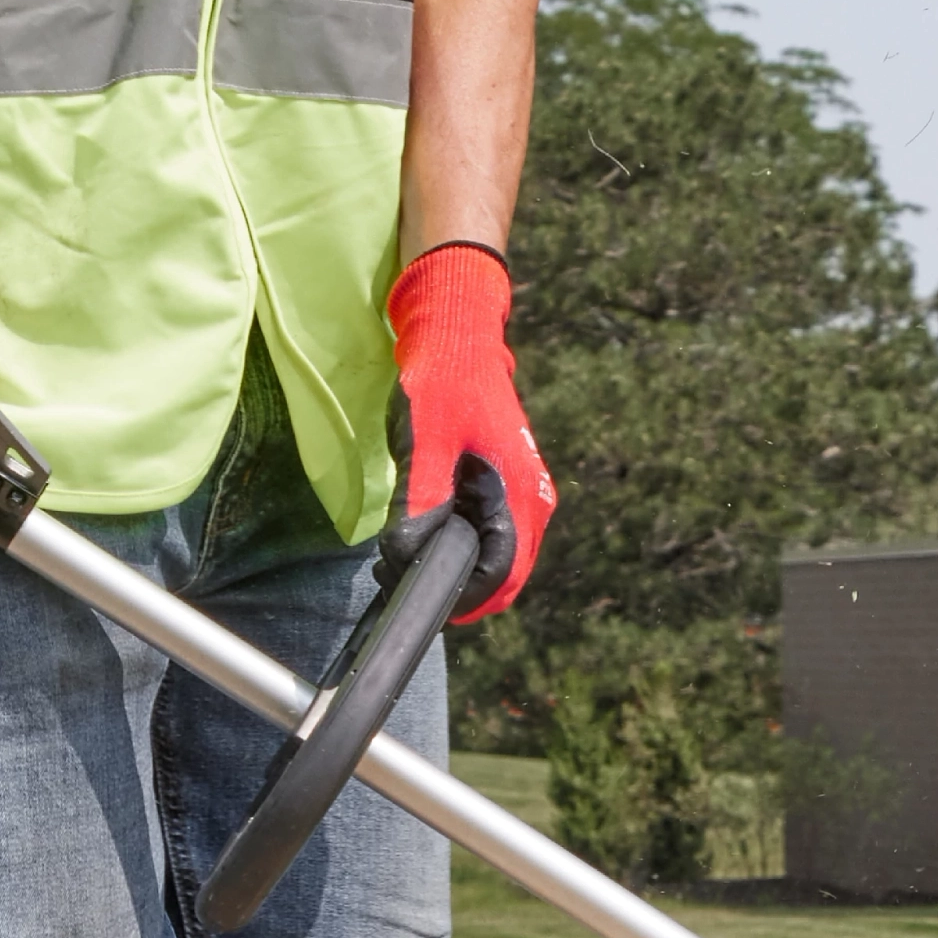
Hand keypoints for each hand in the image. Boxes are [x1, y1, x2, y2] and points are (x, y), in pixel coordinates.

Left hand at [386, 240, 551, 622]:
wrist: (457, 337)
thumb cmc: (441, 384)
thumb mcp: (424, 444)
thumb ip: (420, 502)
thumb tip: (407, 555)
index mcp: (519, 496)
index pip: (500, 577)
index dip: (460, 600)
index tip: (416, 598)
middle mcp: (533, 501)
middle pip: (504, 579)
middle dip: (459, 592)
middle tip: (404, 577)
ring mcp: (524, 494)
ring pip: (499, 560)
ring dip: (459, 570)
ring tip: (407, 555)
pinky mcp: (509, 487)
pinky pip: (492, 537)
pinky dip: (463, 548)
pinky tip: (427, 532)